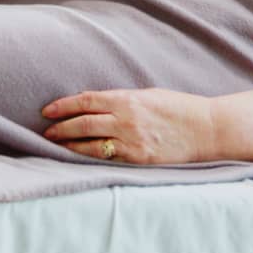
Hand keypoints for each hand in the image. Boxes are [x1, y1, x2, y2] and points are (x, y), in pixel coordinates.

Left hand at [41, 87, 217, 163]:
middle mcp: (127, 119)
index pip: (86, 100)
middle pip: (83, 122)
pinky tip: (80, 156)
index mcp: (128, 98)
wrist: (206, 129)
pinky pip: (108, 157)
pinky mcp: (139, 158)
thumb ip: (123, 100)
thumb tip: (96, 104)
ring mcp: (132, 141)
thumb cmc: (179, 108)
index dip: (63, 105)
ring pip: (91, 143)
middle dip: (61, 127)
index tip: (47, 110)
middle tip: (46, 131)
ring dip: (70, 144)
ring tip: (56, 144)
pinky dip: (90, 156)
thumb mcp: (148, 95)